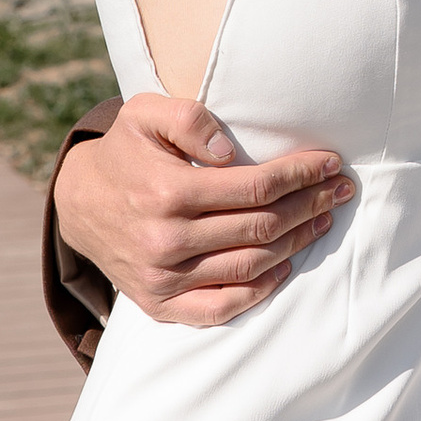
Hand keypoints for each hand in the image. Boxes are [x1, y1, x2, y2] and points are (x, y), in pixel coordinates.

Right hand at [55, 95, 356, 328]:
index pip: (255, 188)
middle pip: (262, 227)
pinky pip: (222, 306)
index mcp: (168, 190)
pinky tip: (284, 265)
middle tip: (341, 190)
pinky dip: (260, 290)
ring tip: (323, 220)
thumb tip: (231, 151)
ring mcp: (164, 277)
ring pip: (251, 266)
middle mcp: (167, 239)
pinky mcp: (160, 303)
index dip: (300, 175)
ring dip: (296, 243)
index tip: (330, 163)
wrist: (78, 203)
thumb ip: (188, 118)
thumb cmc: (125, 151)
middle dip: (311, 205)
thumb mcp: (144, 113)